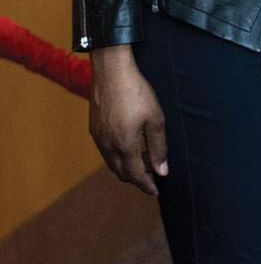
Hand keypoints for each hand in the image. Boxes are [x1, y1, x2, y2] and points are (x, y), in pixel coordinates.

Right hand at [89, 45, 167, 197]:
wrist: (111, 72)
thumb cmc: (136, 93)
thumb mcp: (155, 119)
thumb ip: (159, 148)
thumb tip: (162, 171)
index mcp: (125, 146)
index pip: (136, 175)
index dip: (147, 186)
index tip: (155, 191)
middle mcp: (108, 146)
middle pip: (122, 173)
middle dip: (137, 178)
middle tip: (152, 175)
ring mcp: (98, 138)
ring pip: (111, 163)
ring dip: (126, 167)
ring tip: (142, 162)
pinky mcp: (94, 128)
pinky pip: (105, 151)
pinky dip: (117, 156)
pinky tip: (127, 146)